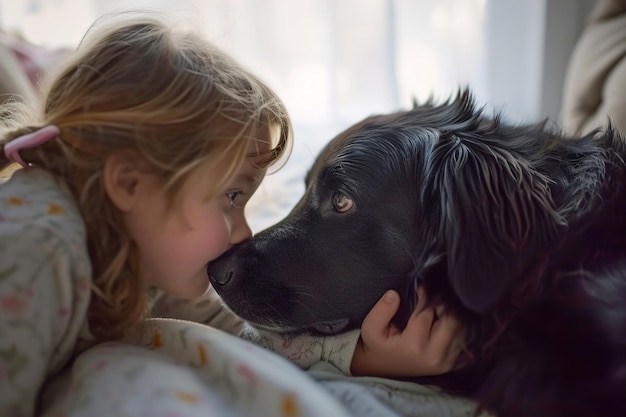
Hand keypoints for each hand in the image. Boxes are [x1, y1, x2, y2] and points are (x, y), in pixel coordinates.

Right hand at [350, 287, 464, 376]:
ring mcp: (445, 362)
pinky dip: (459, 331)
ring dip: (452, 316)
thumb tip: (394, 294)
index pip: (427, 312)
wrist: (381, 368)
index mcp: (414, 345)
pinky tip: (447, 323)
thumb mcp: (370, 328)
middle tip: (433, 297)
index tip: (420, 287)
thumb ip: (381, 310)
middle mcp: (434, 355)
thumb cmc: (377, 346)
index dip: (424, 296)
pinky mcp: (450, 365)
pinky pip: (464, 344)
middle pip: (451, 321)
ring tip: (438, 309)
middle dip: (443, 306)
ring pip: (462, 331)